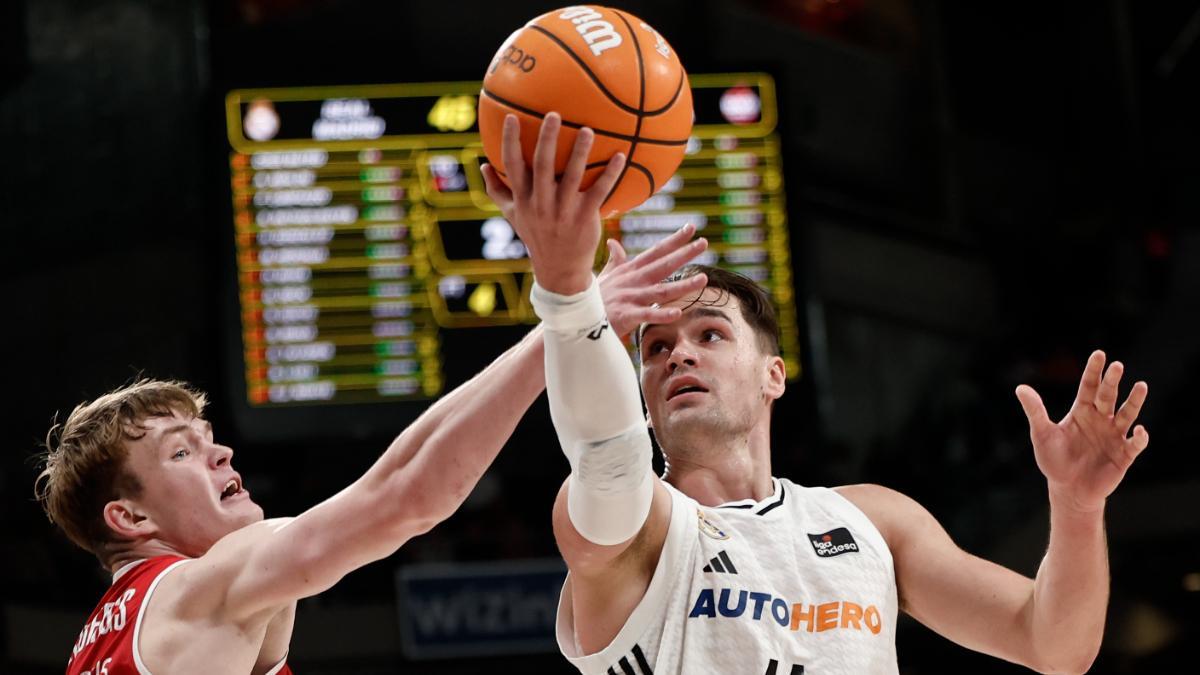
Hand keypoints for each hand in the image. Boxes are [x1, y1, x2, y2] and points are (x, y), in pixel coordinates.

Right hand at [480, 112, 625, 294]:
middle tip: (554, 115)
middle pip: (542, 166)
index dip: (510, 141)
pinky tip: (620, 156)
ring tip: (587, 130)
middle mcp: (541, 204)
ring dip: (579, 152)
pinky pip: (598, 192)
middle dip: (547, 139)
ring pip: (572, 177)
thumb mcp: (513, 215)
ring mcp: (563, 211)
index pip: (513, 166)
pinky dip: (610, 174)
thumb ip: (497, 190)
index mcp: (523, 199)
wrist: (559, 269)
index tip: (512, 117)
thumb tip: (483, 164)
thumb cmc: (536, 235)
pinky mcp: (585, 218)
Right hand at [596, 224, 708, 339]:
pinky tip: (678, 312)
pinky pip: (647, 315)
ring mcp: (631, 297)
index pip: (656, 252)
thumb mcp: (605, 275)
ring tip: (703, 279)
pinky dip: (662, 314)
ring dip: (683, 285)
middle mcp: (633, 281)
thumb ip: (614, 260)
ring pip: (662, 290)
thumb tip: (614, 243)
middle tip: (703, 243)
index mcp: (630, 270)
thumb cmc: (593, 298)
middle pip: (663, 265)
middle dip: (684, 254)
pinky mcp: (626, 315)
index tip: (691, 228)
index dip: (674, 240)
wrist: (576, 318)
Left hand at [1016, 350, 1149, 512]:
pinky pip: (1135, 444)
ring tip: (1140, 386)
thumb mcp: (1042, 434)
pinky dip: (1139, 437)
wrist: (1068, 490)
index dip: (1094, 371)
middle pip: (1107, 396)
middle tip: (1117, 366)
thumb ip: (1035, 411)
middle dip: (1112, 381)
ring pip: (1127, 414)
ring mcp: (1114, 436)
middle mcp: (1100, 420)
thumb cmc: (1054, 461)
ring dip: (1134, 401)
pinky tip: (1139, 430)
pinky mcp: (1124, 455)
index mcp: (1081, 412)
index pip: (1089, 387)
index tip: (1099, 354)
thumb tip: (1020, 388)